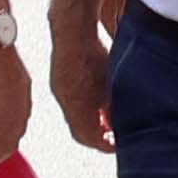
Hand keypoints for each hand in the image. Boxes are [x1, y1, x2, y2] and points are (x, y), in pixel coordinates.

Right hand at [47, 11, 110, 156]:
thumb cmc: (94, 56)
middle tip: (113, 136)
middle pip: (79, 130)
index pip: (88, 138)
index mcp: (76, 107)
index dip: (104, 145)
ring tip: (108, 119)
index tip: (117, 145)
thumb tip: (118, 125)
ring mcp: (59, 91)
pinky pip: (70, 103)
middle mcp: (64, 102)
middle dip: (97, 136)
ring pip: (75, 117)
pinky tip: (97, 100)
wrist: (72, 31)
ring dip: (91, 121)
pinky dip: (84, 108)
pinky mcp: (59, 81)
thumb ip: (114, 109)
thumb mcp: (111, 87)